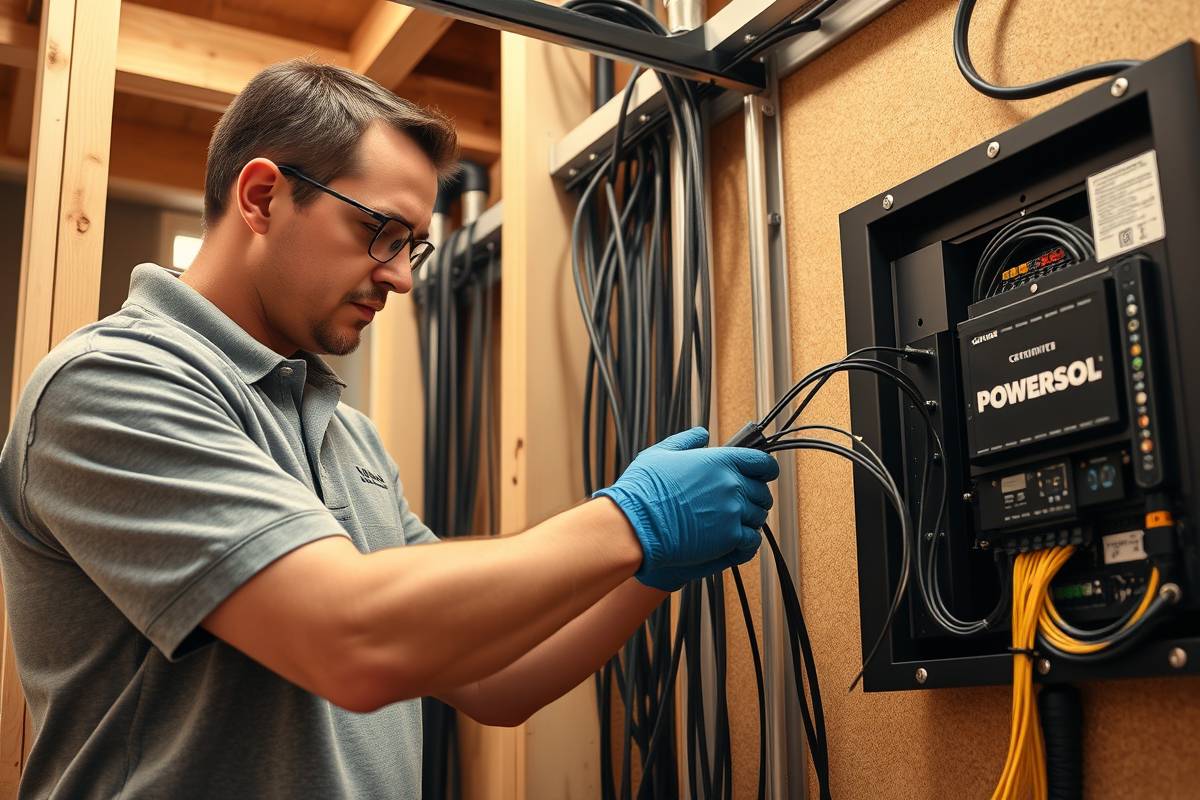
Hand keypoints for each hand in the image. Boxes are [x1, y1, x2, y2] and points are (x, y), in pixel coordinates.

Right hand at [593, 427, 777, 590]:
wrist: (635, 526)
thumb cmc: (644, 491)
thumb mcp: (661, 453)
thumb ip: (686, 440)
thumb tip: (701, 434)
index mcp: (720, 462)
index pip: (762, 463)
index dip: (764, 469)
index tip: (762, 474)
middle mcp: (732, 486)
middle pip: (762, 492)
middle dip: (754, 496)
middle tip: (740, 501)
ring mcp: (732, 513)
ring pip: (758, 517)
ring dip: (749, 519)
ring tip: (732, 522)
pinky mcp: (728, 539)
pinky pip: (751, 541)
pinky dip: (745, 541)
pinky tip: (733, 540)